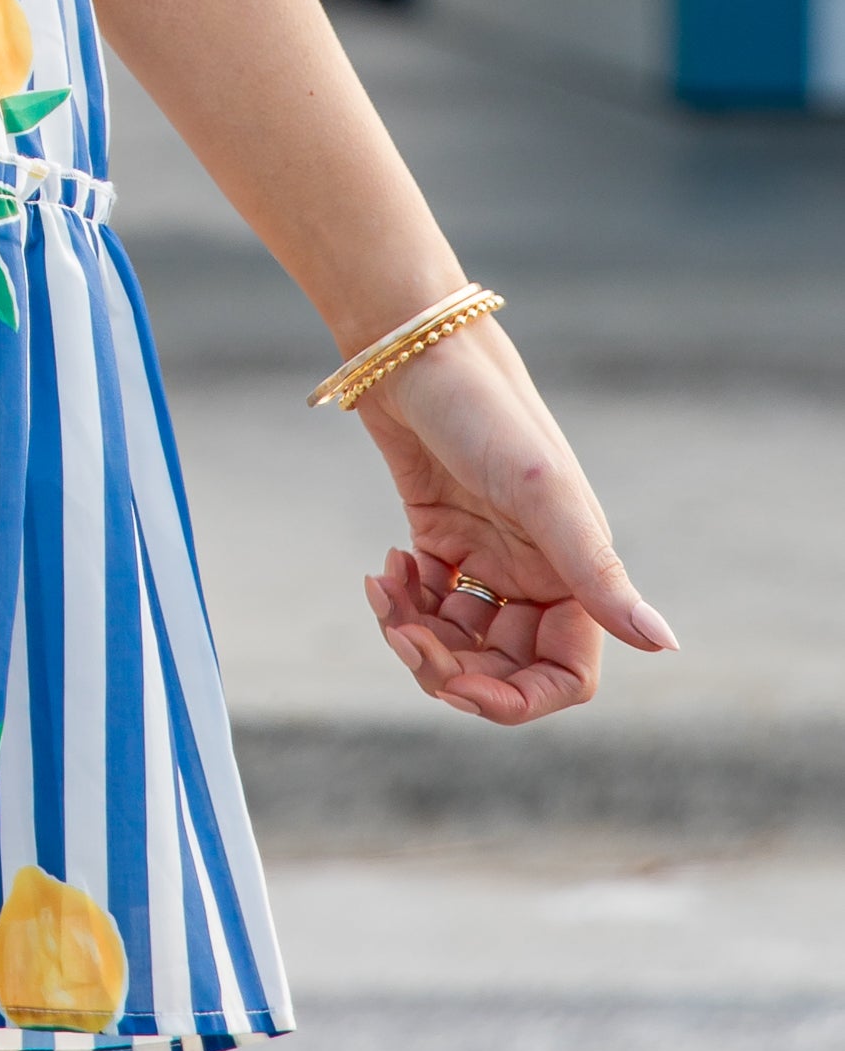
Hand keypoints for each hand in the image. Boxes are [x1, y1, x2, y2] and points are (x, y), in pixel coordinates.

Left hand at [352, 319, 678, 726]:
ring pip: (457, 642)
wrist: (412, 350)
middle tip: (403, 634)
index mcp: (573, 572)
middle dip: (449, 668)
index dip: (517, 700)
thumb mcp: (541, 494)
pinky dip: (400, 604)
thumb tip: (666, 645)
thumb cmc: (485, 413)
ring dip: (415, 634)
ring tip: (385, 592)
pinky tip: (384, 572)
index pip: (565, 677)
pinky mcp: (440, 537)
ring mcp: (486, 557)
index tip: (461, 688)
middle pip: (501, 669)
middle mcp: (535, 573)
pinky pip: (425, 605)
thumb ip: (597, 573)